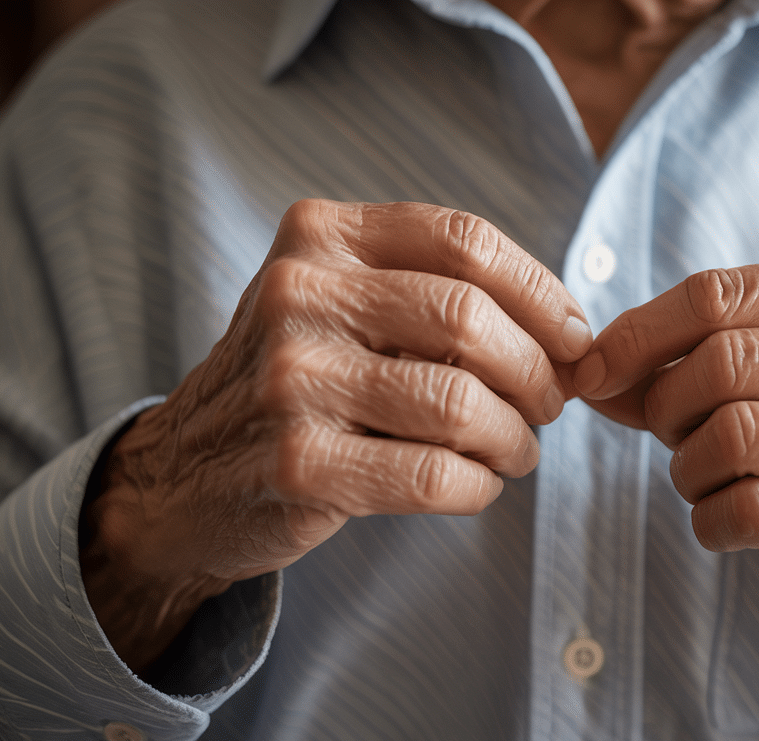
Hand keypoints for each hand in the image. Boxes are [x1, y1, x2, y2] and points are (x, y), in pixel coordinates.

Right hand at [81, 200, 591, 670]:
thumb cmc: (295, 384)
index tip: (573, 338)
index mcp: (320, 235)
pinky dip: (478, 487)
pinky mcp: (298, 464)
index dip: (541, 292)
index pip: (463, 240)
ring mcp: (291, 380)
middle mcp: (298, 293)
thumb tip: (567, 334)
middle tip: (550, 405)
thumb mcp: (340, 304)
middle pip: (470, 319)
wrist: (184, 476)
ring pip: (461, 403)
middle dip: (536, 371)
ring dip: (514, 438)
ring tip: (516, 451)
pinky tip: (476, 486)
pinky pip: (435, 475)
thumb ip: (433, 294)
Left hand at [573, 262, 758, 718]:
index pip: (716, 294)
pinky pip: (745, 510)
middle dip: (665, 410)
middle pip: (715, 366)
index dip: (636, 335)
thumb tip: (593, 367)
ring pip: (725, 438)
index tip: (593, 373)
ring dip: (686, 471)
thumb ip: (707, 356)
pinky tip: (727, 521)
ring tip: (707, 481)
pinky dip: (710, 522)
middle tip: (674, 439)